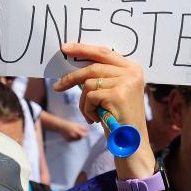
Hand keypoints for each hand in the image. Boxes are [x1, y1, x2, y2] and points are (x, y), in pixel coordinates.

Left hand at [53, 43, 153, 175]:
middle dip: (72, 78)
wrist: (132, 142)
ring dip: (84, 102)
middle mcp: (132, 72)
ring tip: (91, 114)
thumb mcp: (113, 92)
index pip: (104, 52)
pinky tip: (96, 118)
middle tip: (57, 87)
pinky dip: (87, 109)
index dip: (83, 49)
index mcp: (132, 68)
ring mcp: (126, 82)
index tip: (65, 48)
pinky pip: (90, 96)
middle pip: (93, 67)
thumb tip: (76, 68)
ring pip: (88, 84)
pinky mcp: (118, 94)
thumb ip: (102, 77)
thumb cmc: (119, 117)